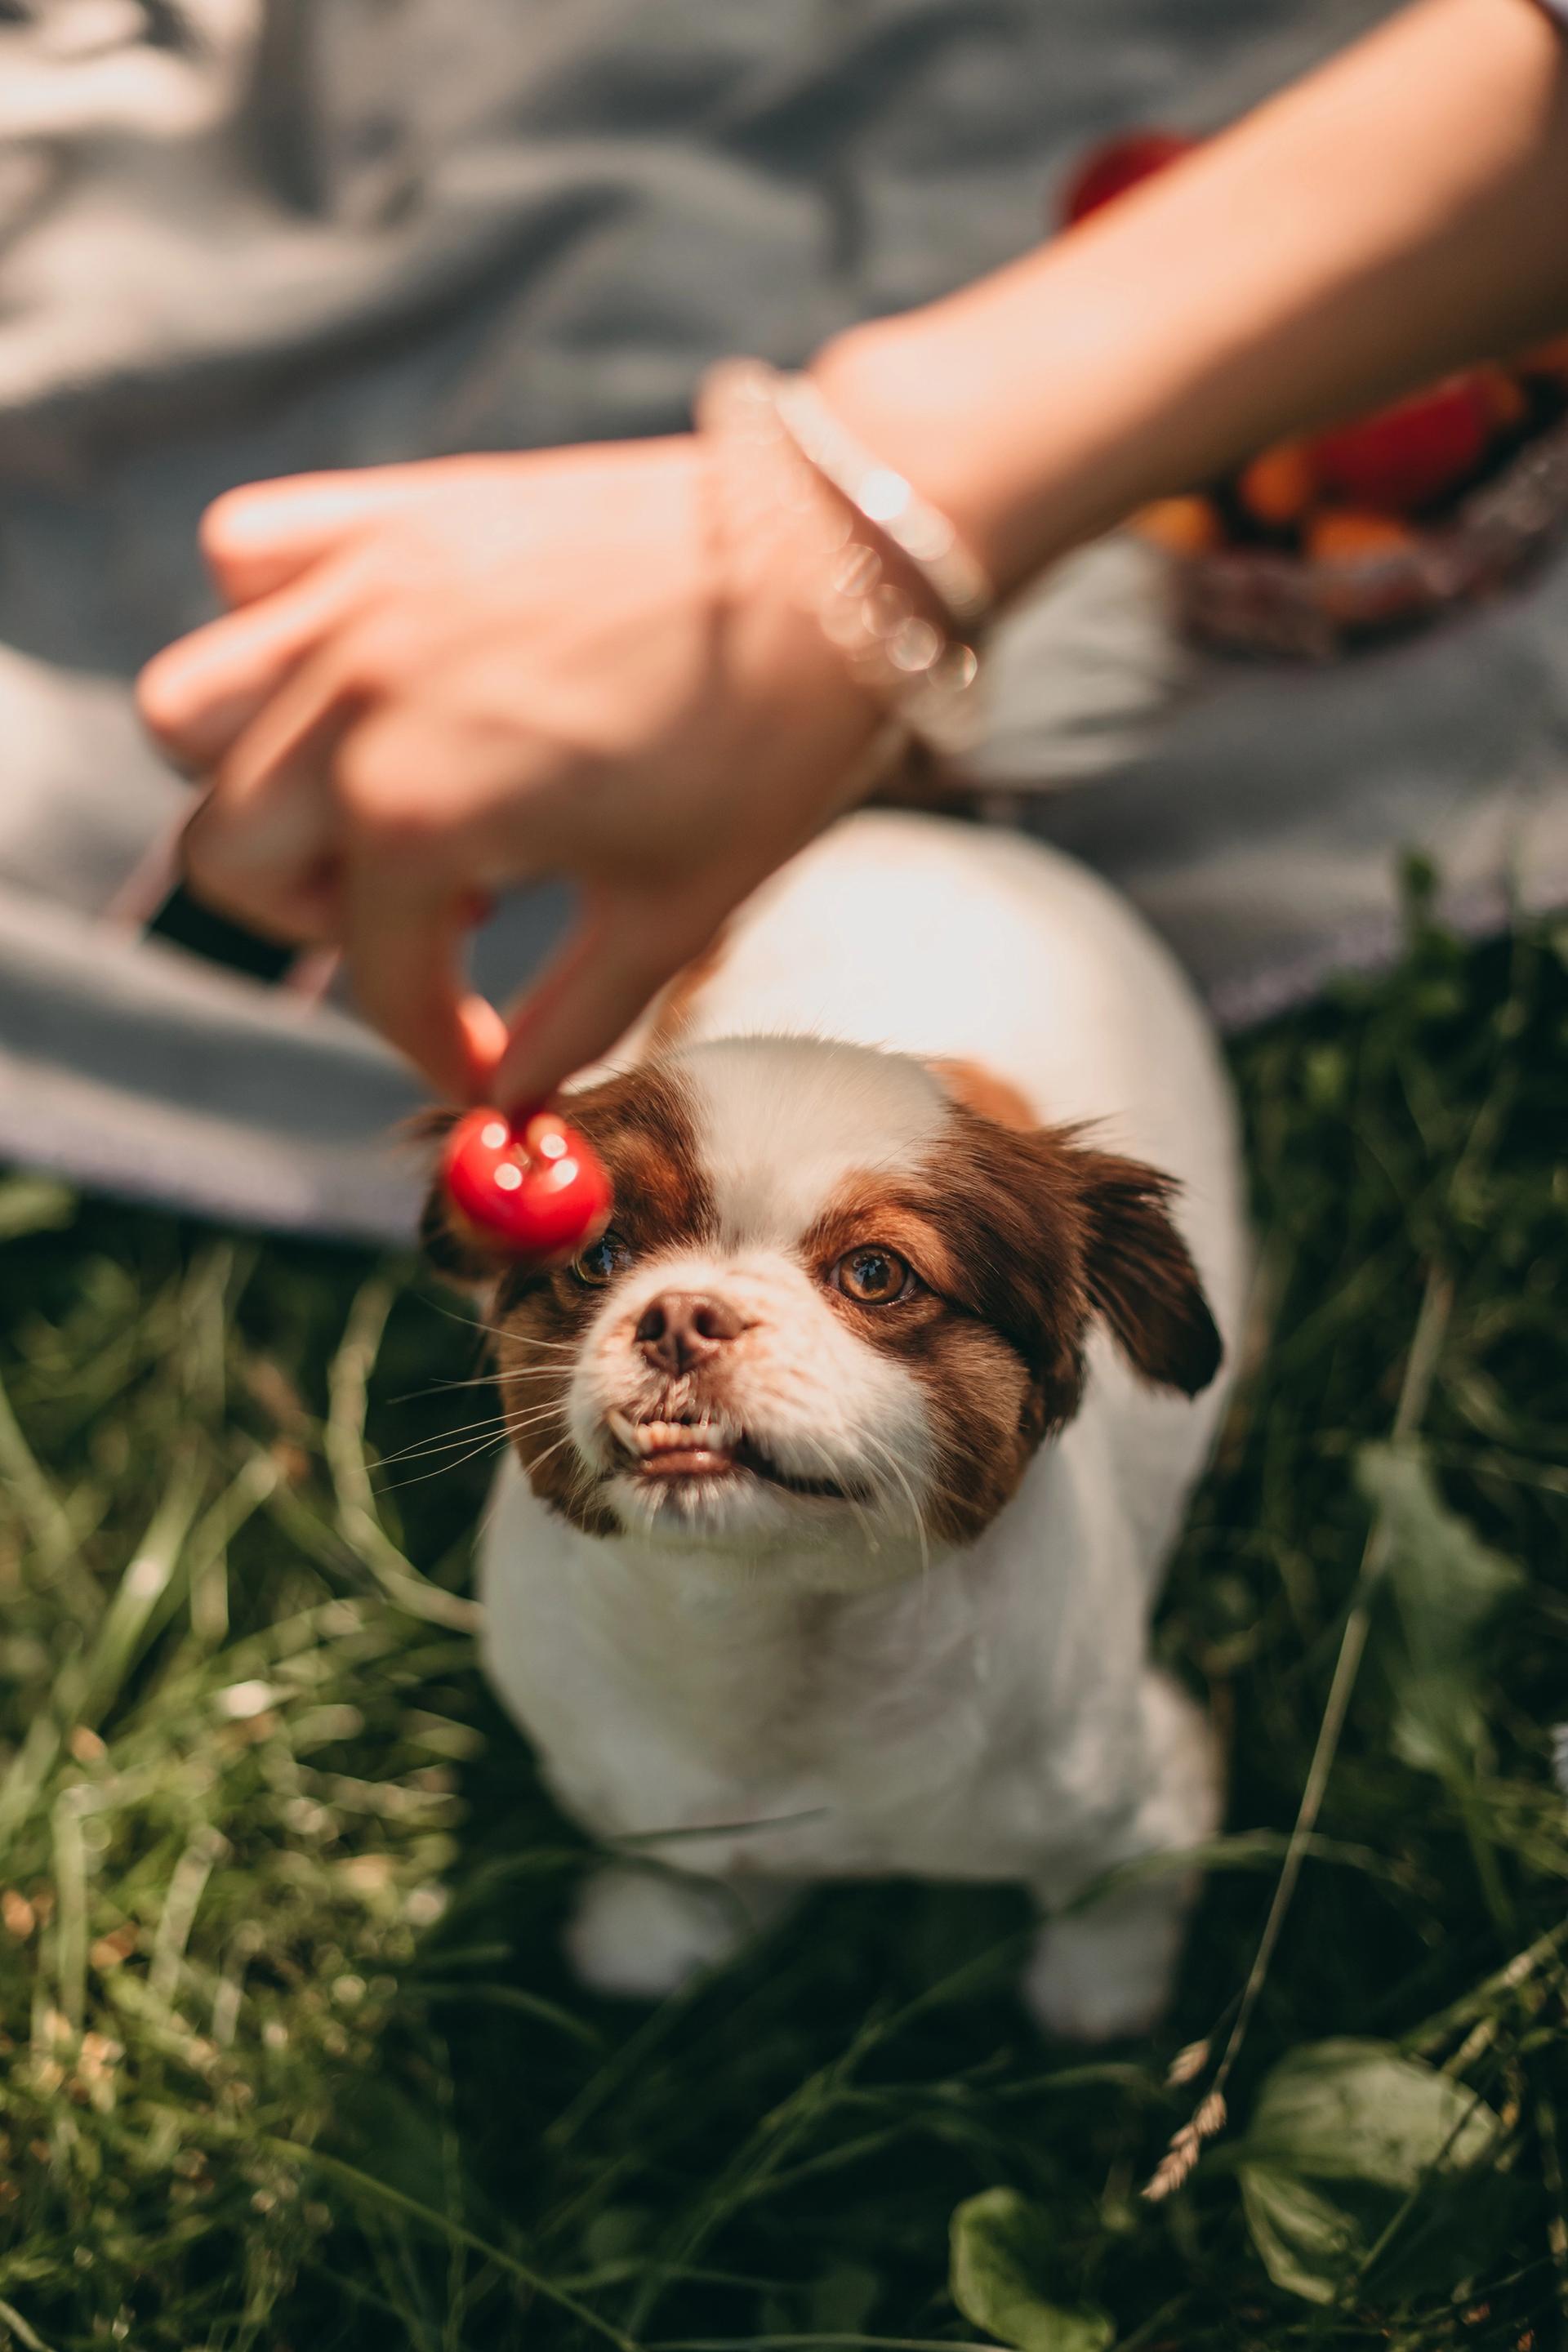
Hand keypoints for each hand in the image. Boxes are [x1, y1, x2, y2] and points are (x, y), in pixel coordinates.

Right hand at [136, 441, 881, 1107]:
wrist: (838, 561)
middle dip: (317, 918)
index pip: (371, 974)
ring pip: (193, 709)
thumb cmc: (769, 740)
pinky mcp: (391, 516)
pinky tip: (365, 671)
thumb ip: (572, 1020)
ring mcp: (357, 595)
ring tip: (382, 797)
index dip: (429, 1042)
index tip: (485, 1062)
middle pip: (229, 854)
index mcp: (418, 812)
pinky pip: (247, 560)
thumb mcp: (674, 912)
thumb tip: (516, 1098)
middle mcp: (352, 700)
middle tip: (430, 923)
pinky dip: (271, 623)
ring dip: (260, 778)